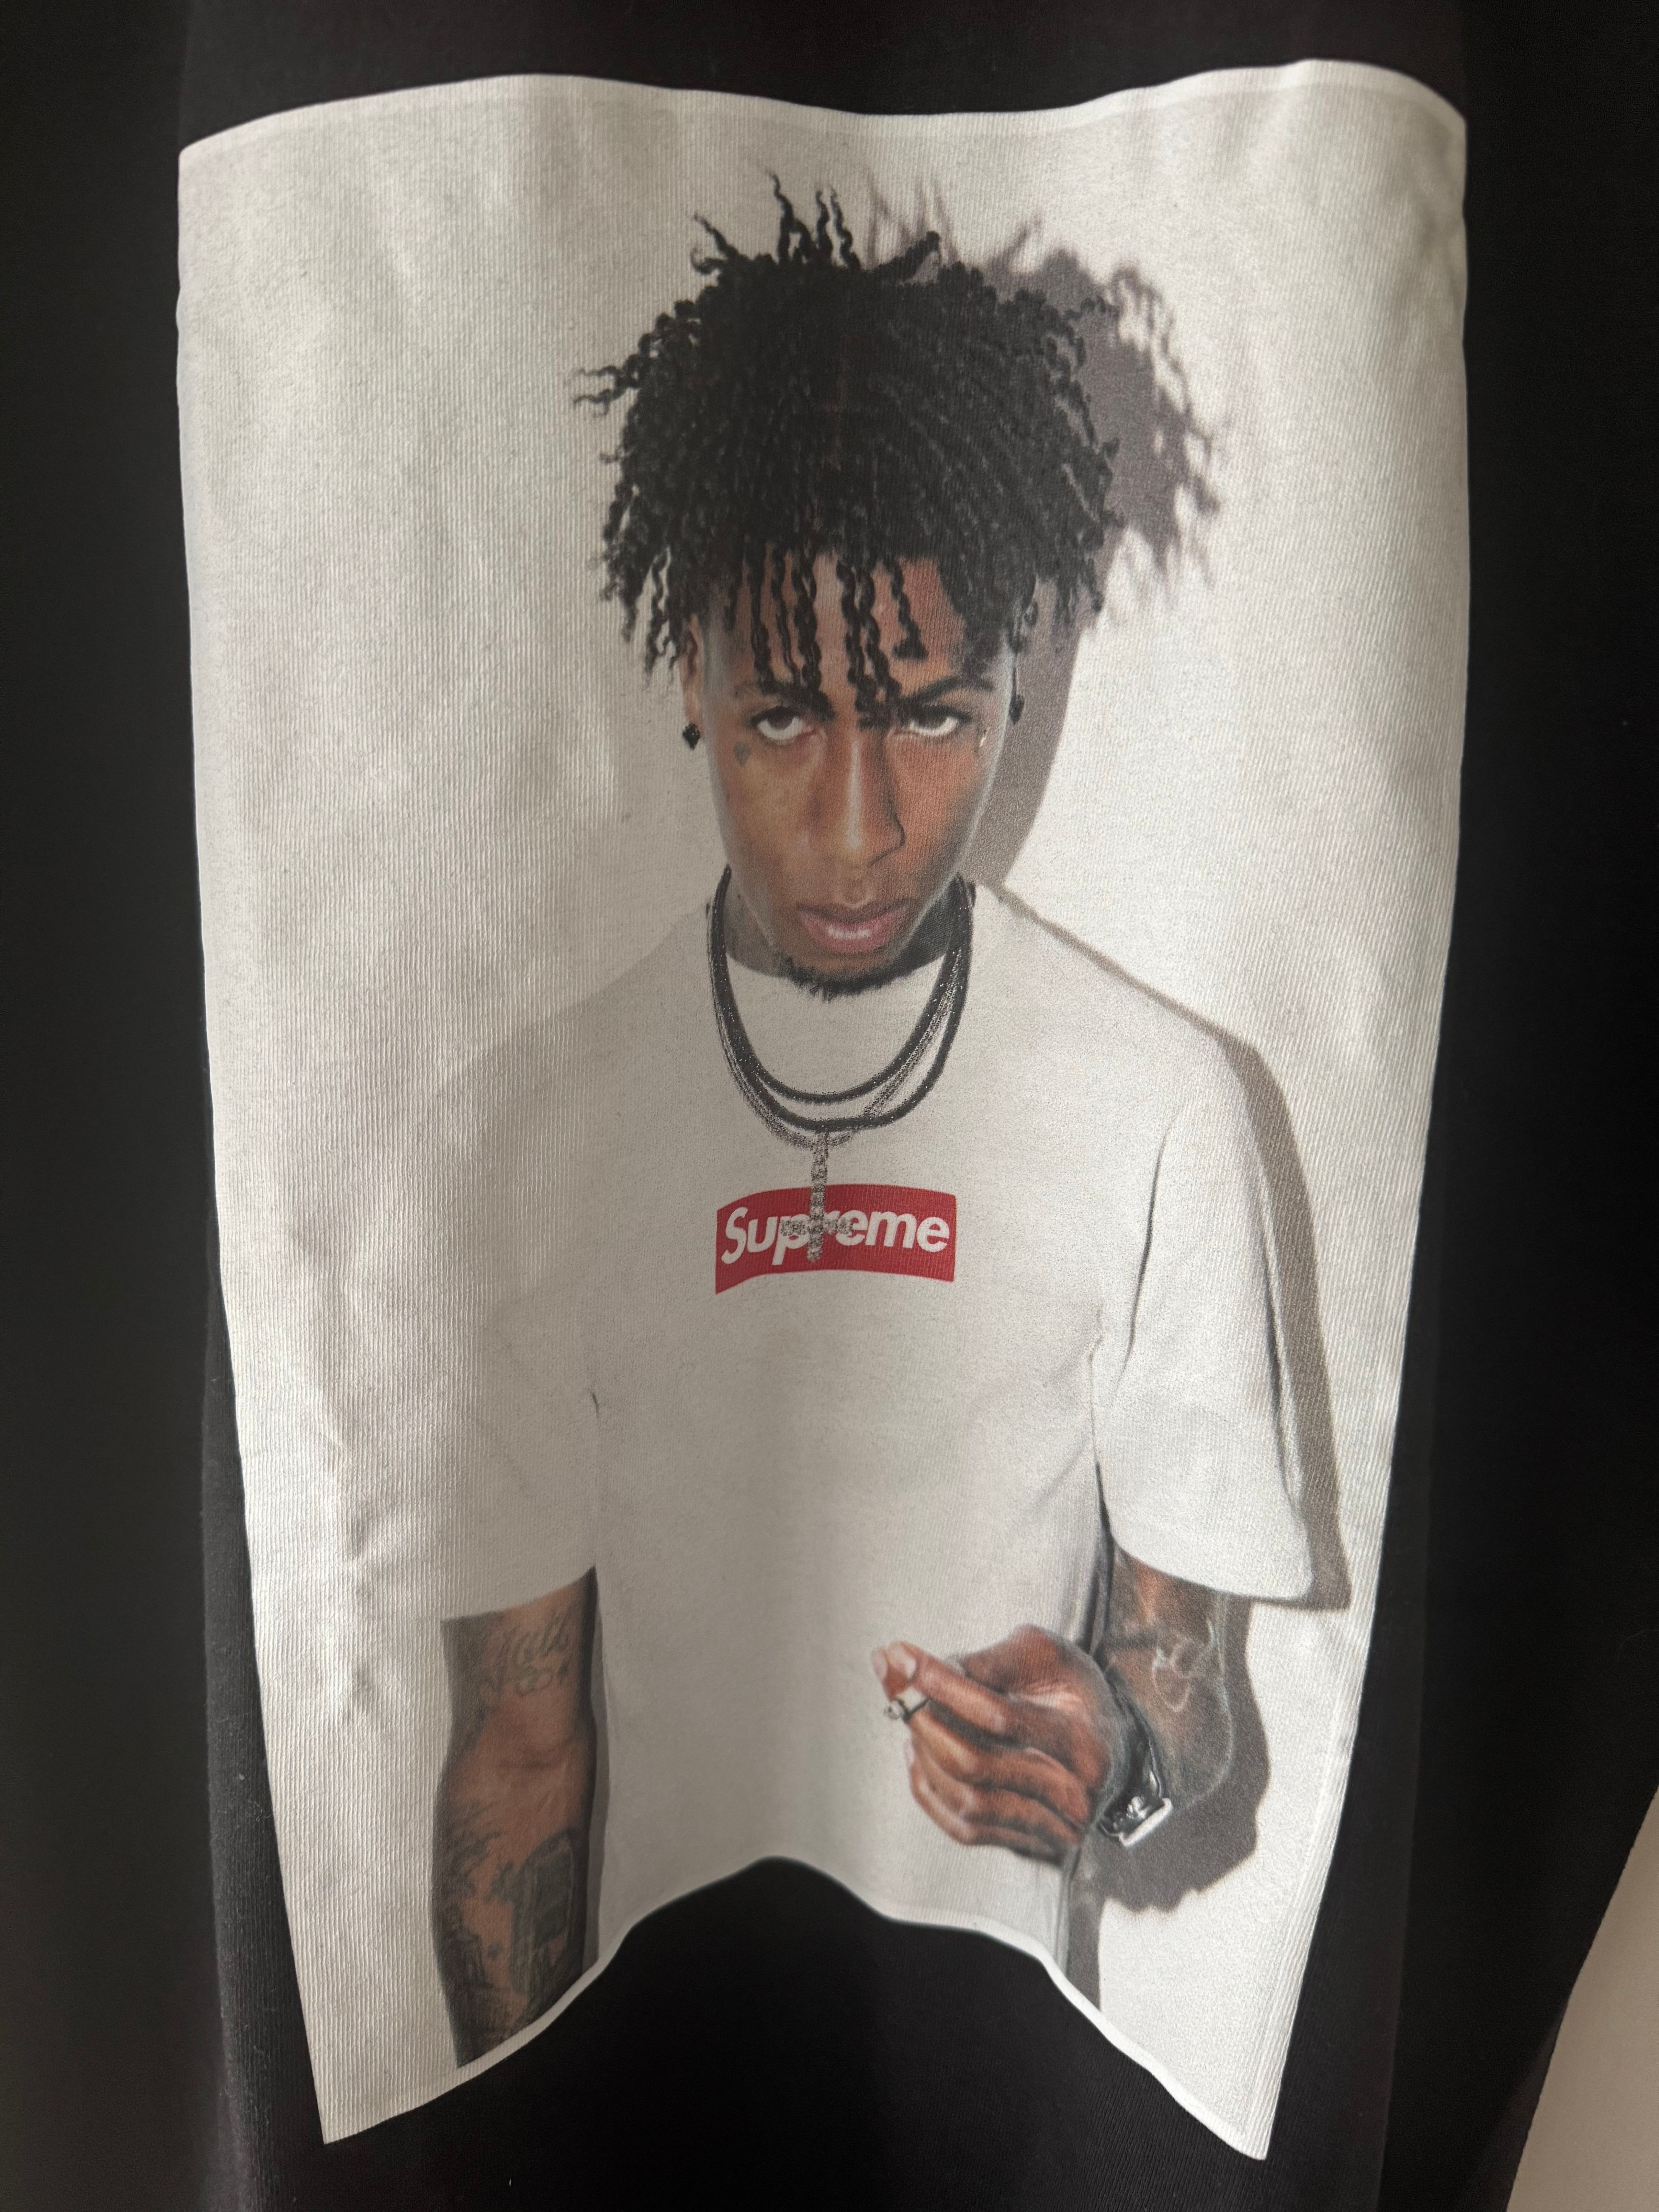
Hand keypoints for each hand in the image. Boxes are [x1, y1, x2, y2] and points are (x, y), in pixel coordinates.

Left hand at [872, 1627, 1130, 1866]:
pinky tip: (916, 1752)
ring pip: (965, 1799)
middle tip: (892, 1679)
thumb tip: (932, 1669)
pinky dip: (929, 1790)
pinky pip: (963, 1828)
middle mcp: (1072, 1794)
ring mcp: (1051, 1827)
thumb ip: (995, 1661)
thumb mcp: (1048, 1655)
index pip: (998, 1716)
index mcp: (1082, 1741)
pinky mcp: (1028, 1843)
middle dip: (922, 1717)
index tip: (900, 1655)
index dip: (943, 1684)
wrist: (1112, 1746)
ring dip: (922, 1753)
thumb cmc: (1075, 1692)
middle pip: (975, 1763)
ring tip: (905, 1711)